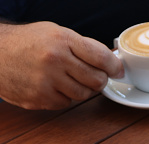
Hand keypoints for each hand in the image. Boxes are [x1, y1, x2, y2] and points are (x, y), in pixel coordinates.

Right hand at [0, 21, 123, 109]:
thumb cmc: (27, 42)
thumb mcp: (55, 33)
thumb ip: (83, 46)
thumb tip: (111, 61)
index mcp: (61, 40)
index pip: (101, 57)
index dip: (114, 67)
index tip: (118, 71)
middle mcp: (54, 60)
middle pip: (96, 80)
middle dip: (99, 80)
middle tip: (92, 76)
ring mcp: (46, 81)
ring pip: (83, 95)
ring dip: (82, 89)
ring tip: (69, 79)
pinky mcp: (39, 98)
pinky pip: (65, 103)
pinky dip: (64, 97)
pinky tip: (52, 86)